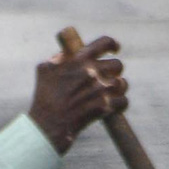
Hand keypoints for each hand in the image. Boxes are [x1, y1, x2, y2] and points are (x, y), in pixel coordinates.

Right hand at [28, 35, 127, 154]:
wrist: (47, 125)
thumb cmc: (44, 98)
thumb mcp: (45, 70)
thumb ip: (60, 58)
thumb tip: (70, 52)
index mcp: (78, 60)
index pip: (104, 43)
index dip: (112, 45)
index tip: (114, 49)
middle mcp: (91, 72)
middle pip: (118, 65)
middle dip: (114, 72)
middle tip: (108, 78)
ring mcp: (99, 89)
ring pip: (122, 83)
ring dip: (118, 89)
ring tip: (109, 94)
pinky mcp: (105, 106)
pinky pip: (124, 101)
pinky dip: (120, 104)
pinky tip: (112, 107)